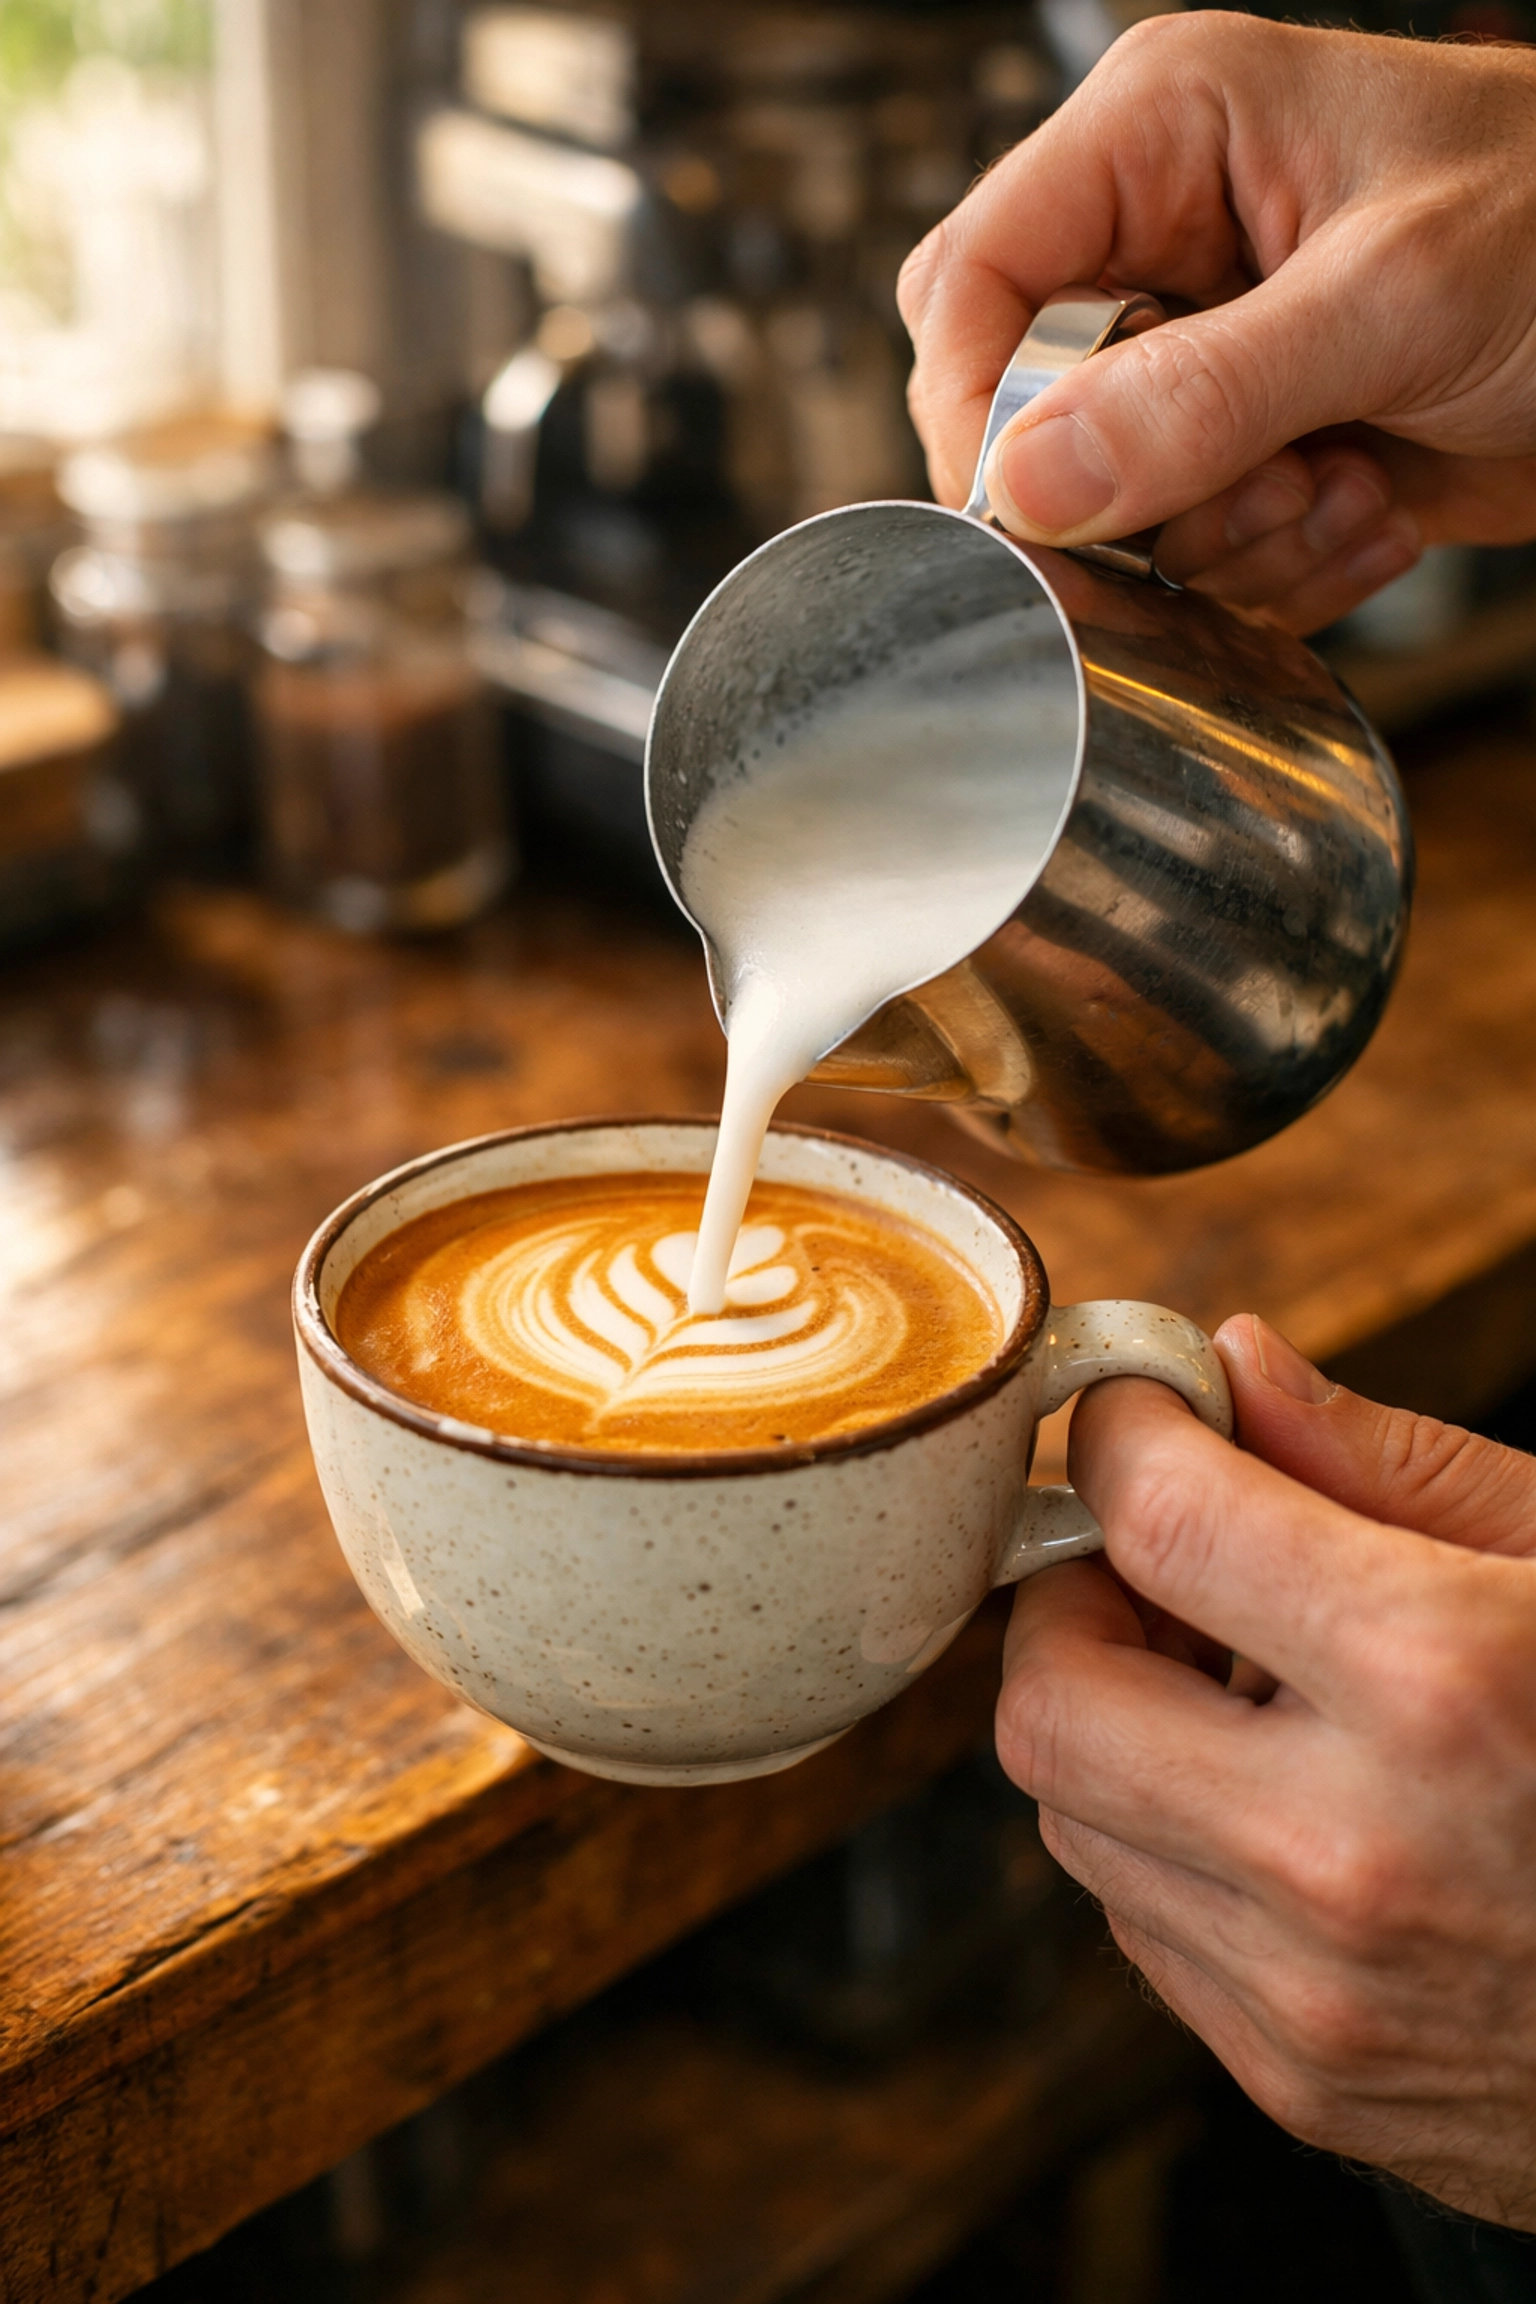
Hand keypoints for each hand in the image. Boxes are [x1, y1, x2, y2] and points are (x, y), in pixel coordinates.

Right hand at [899, 19, 1535, 632]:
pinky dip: (1281, 568)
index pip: (974, 278)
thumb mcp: (1389, 299)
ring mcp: (1212, 353)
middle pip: (1029, 410)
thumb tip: (1029, 480)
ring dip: (1233, 537)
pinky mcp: (1256, 447)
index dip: (976, 407)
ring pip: (1116, 506)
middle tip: (1256, 483)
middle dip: (1138, 488)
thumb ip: (1203, 393)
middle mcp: (1166, 241)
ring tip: (1343, 484)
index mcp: (1164, 134)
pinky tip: (1370, 511)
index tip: (1030, 513)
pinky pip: (1198, 552)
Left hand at [995, 1314, 1535, 2226]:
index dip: (1122, 1437)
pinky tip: (1283, 1804)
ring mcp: (1316, 1992)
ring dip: (1118, 1722)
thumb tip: (1234, 1367)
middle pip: (1048, 1698)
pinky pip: (1141, 1924)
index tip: (1138, 1416)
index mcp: (1438, 1682)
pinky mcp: (1304, 2083)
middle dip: (1076, 1602)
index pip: (1161, 1520)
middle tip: (1161, 1568)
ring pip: (1070, 1818)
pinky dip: (1172, 1841)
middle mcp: (1350, 1852)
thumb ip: (1391, 1463)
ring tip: (1239, 1687)